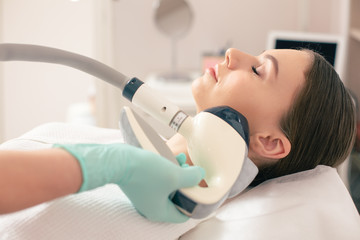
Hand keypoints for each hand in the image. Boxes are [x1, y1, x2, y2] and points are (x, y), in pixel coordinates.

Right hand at [54, 143, 204, 222]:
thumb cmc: (145, 172)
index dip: (194, 202)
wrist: (118, 160)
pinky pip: (159, 178)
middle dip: (186, 183)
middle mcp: (151, 206)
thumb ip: (191, 178)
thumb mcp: (174, 175)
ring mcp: (145, 194)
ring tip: (183, 159)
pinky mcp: (141, 182)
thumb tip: (200, 175)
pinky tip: (173, 156)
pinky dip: (167, 169)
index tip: (200, 188)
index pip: (183, 214)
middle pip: (177, 198)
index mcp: (159, 211)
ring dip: (178, 172)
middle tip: (192, 171)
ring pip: (169, 186)